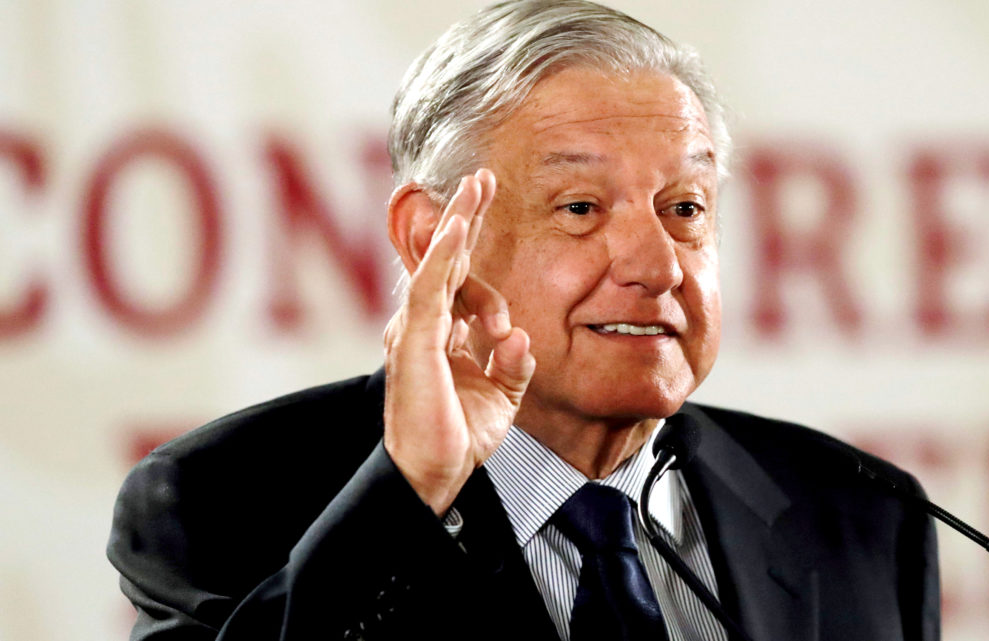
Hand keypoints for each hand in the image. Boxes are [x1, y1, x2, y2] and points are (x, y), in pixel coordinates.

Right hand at [382, 169, 534, 515]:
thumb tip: (520, 337)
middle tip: (483, 178)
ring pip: (436, 264)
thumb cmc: (458, 437)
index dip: (471, 239)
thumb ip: (513, 363)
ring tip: (477, 188)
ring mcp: (415, 330)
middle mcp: (424, 325)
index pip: (458, 277)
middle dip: (464, 216)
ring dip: (457, 222)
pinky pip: (431, 289)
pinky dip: (444, 256)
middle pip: (444, 259)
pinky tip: (458, 227)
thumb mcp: (501, 395)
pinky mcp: (416, 342)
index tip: (487, 202)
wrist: (434, 474)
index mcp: (442, 334)